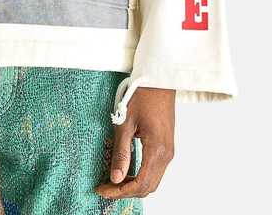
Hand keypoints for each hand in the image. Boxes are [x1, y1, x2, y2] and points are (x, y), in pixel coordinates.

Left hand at [94, 86, 174, 200]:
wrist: (159, 79)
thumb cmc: (142, 96)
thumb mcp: (125, 123)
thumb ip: (121, 152)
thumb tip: (115, 178)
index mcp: (156, 150)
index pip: (139, 184)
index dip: (120, 192)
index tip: (103, 190)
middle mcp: (166, 154)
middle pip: (148, 187)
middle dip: (126, 191)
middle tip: (106, 188)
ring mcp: (168, 151)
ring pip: (153, 180)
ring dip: (134, 185)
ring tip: (113, 181)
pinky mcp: (166, 146)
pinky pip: (155, 170)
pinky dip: (141, 175)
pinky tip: (127, 170)